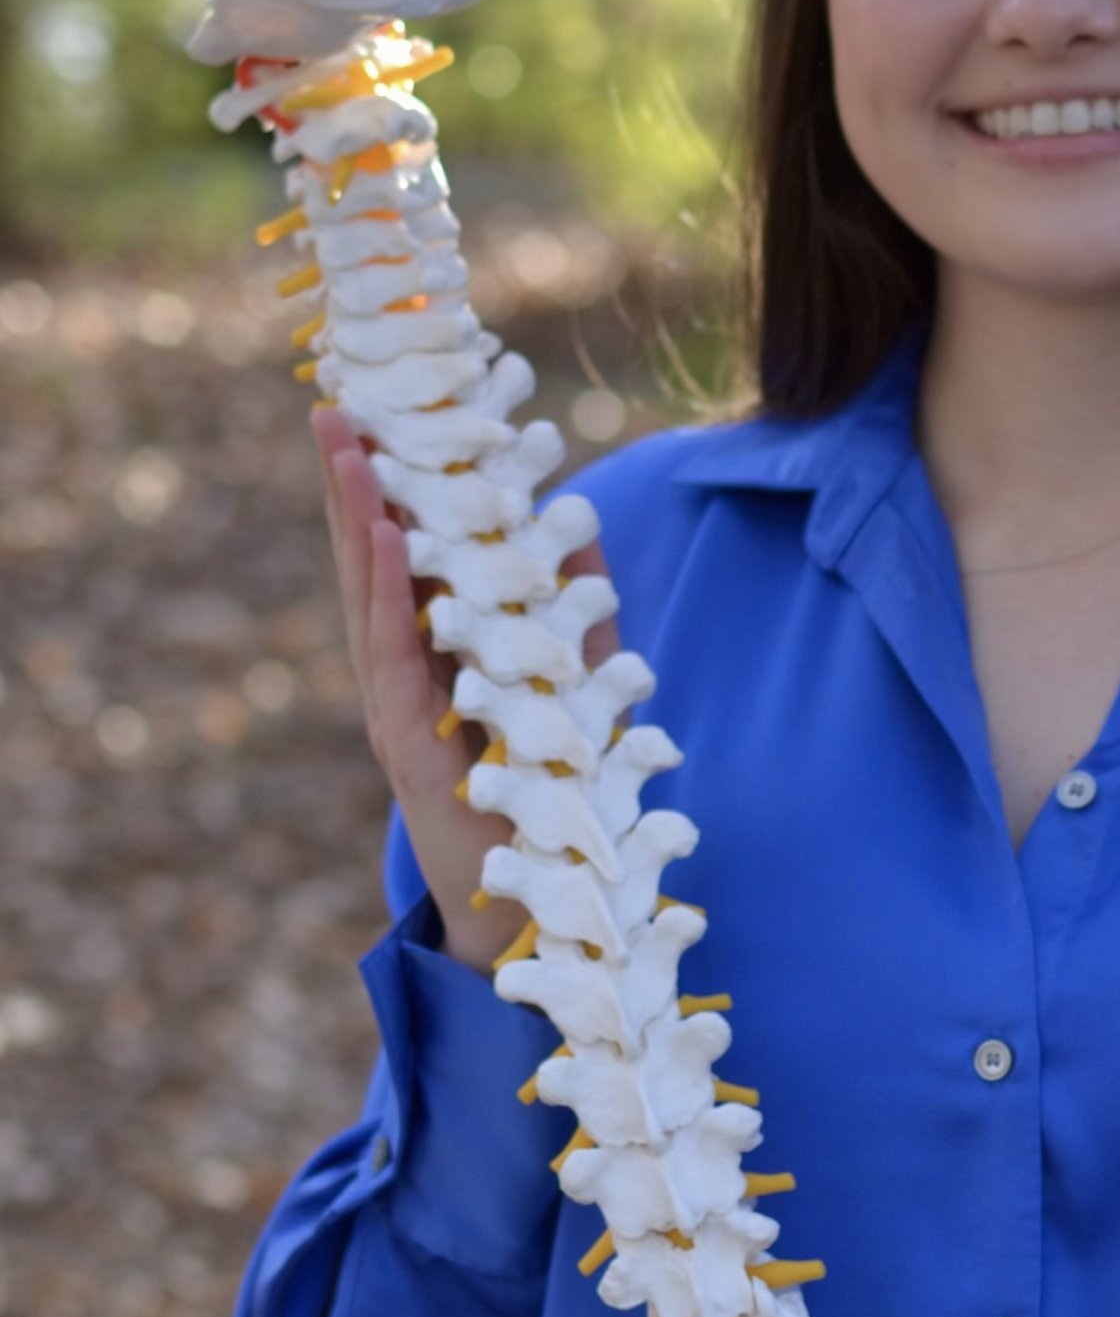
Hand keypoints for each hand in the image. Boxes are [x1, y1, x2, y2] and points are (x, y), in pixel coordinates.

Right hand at [313, 408, 618, 973]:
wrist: (533, 912)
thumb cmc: (546, 803)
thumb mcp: (570, 692)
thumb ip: (574, 622)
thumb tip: (587, 540)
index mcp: (431, 662)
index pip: (401, 563)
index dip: (383, 494)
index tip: (374, 421)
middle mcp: (401, 678)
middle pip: (369, 566)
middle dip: (352, 486)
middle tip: (336, 404)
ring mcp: (395, 709)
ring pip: (367, 598)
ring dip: (355, 517)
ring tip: (346, 444)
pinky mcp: (407, 742)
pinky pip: (392, 652)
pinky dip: (388, 589)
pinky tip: (384, 532)